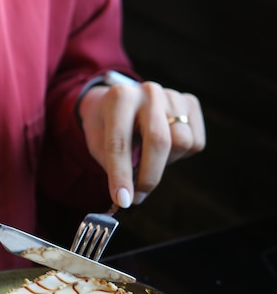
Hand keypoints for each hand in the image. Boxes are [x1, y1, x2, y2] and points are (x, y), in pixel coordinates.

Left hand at [78, 80, 205, 206]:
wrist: (122, 101)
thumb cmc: (107, 126)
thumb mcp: (98, 143)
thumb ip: (112, 166)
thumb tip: (128, 196)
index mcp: (120, 98)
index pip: (120, 142)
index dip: (121, 175)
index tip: (123, 201)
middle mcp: (149, 92)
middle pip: (159, 141)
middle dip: (149, 177)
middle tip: (137, 197)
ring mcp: (173, 96)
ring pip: (181, 143)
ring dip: (165, 163)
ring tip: (149, 159)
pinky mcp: (191, 104)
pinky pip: (195, 142)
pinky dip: (180, 155)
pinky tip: (164, 148)